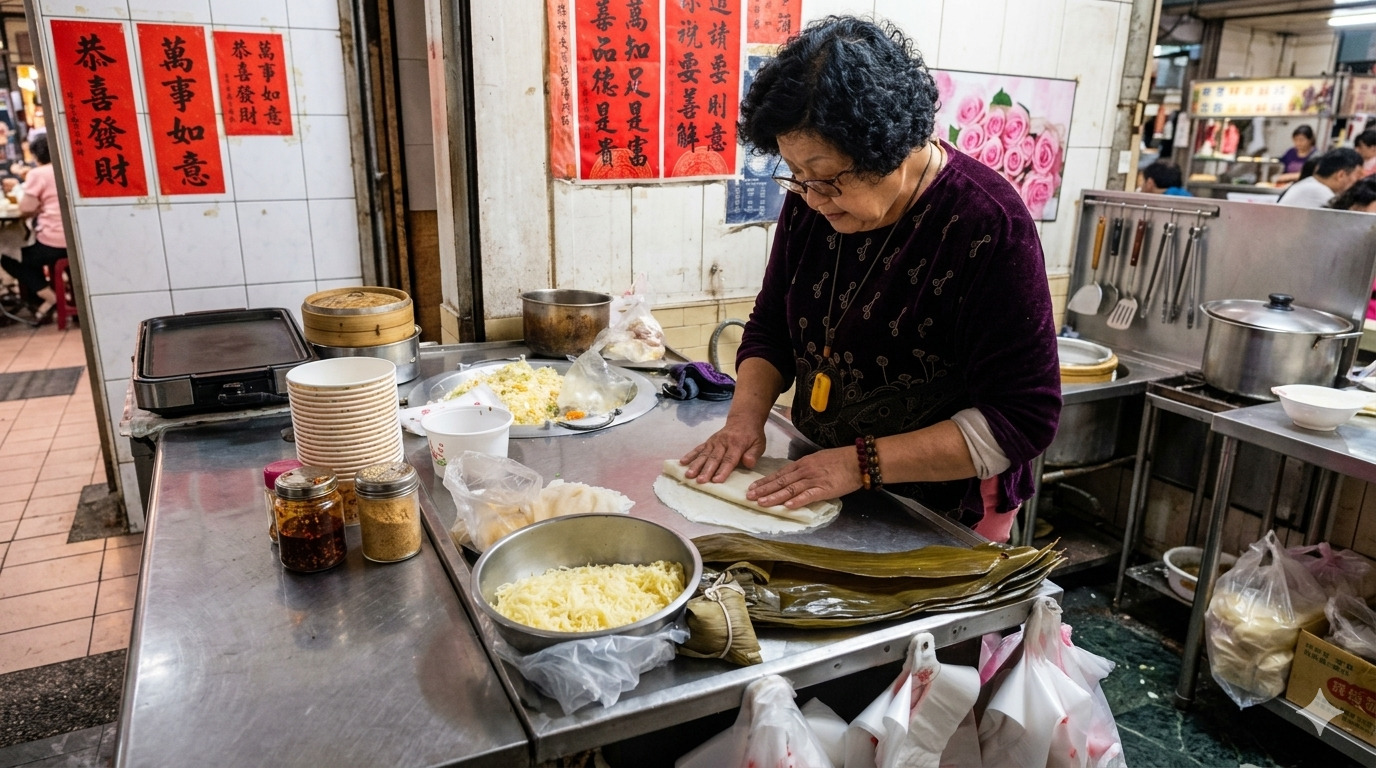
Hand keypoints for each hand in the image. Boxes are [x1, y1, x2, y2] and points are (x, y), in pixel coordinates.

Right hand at [679, 420, 766, 483]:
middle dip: (706, 470)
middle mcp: (723, 442)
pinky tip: (682, 463)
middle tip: (700, 481)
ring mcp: (713, 442)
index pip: (729, 459)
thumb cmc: (752, 435)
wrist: (743, 419)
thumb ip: (753, 454)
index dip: (723, 470)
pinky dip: (690, 455)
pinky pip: (698, 449)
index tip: (716, 480)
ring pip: (704, 455)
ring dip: (696, 465)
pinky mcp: (708, 442)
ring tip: (689, 475)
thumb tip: (748, 463)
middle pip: (714, 458)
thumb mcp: (759, 443)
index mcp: (737, 444)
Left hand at [746, 447, 861, 508]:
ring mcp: (814, 480)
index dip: (765, 482)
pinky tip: (786, 506)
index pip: (779, 473)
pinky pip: (808, 495)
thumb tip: (794, 476)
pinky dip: (797, 501)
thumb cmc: (840, 460)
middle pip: (781, 481)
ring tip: (762, 503)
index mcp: (802, 464)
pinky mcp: (824, 489)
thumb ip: (806, 468)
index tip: (753, 488)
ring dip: (775, 497)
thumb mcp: (818, 460)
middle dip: (764, 490)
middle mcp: (805, 471)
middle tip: (749, 497)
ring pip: (790, 489)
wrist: (858, 460)